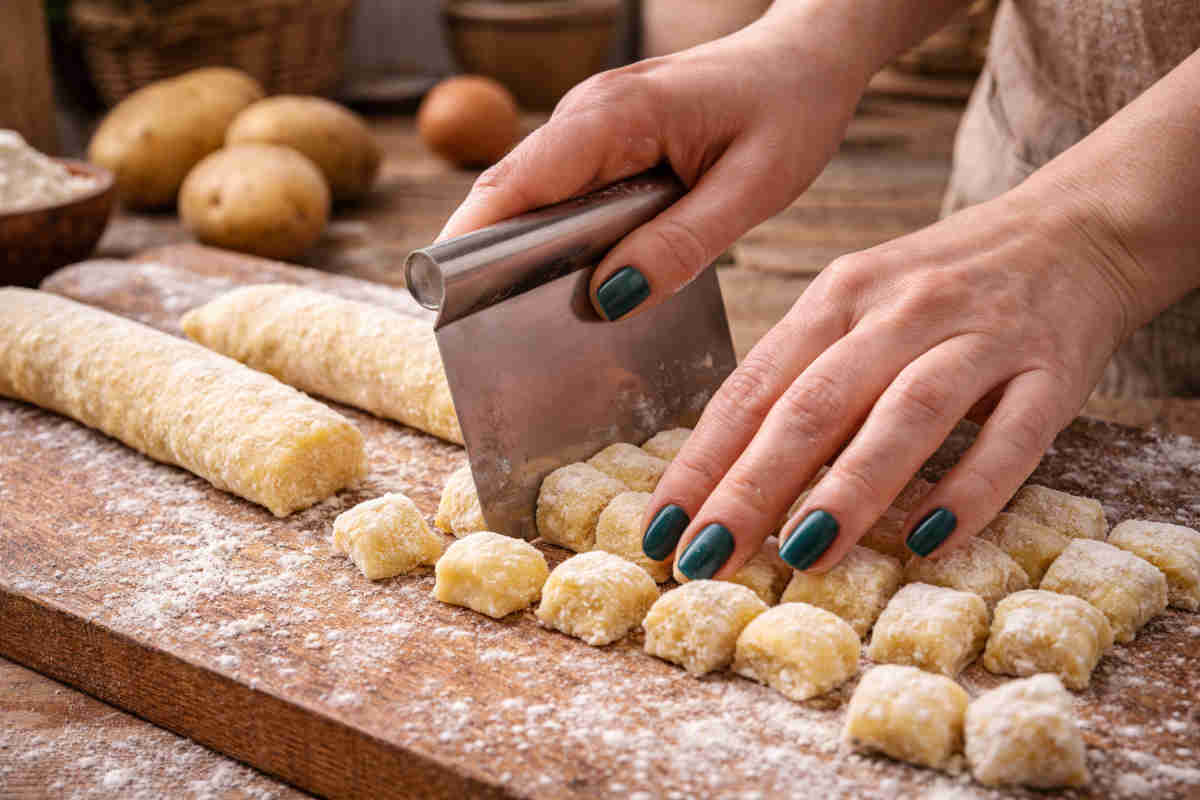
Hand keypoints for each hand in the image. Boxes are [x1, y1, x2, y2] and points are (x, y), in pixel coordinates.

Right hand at [437, 18, 868, 319]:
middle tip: (485, 337)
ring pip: (532, 198)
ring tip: (525, 323)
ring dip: (522, 254)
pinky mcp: (604, 141)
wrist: (809, 56)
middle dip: (488, 261)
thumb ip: (681, 245)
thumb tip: (609, 300)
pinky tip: (573, 283)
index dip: (471, 242)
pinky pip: (562, 195)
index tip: (445, 302)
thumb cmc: (789, 109)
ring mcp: (590, 125)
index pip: (517, 182)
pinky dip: (556, 238)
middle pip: (510, 194)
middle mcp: (586, 114)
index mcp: (616, 116)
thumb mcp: (752, 188)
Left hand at [645, 182, 1138, 578]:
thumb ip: (802, 378)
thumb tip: (725, 475)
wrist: (1073, 232)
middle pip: (814, 404)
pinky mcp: (1052, 370)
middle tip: (706, 556)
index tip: (659, 527)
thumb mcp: (858, 308)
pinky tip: (929, 540)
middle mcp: (899, 310)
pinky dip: (969, 489)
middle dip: (751, 487)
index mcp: (836, 296)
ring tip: (803, 554)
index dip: (701, 460)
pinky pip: (1012, 436)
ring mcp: (979, 337)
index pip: (752, 386)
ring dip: (849, 487)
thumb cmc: (941, 287)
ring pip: (905, 413)